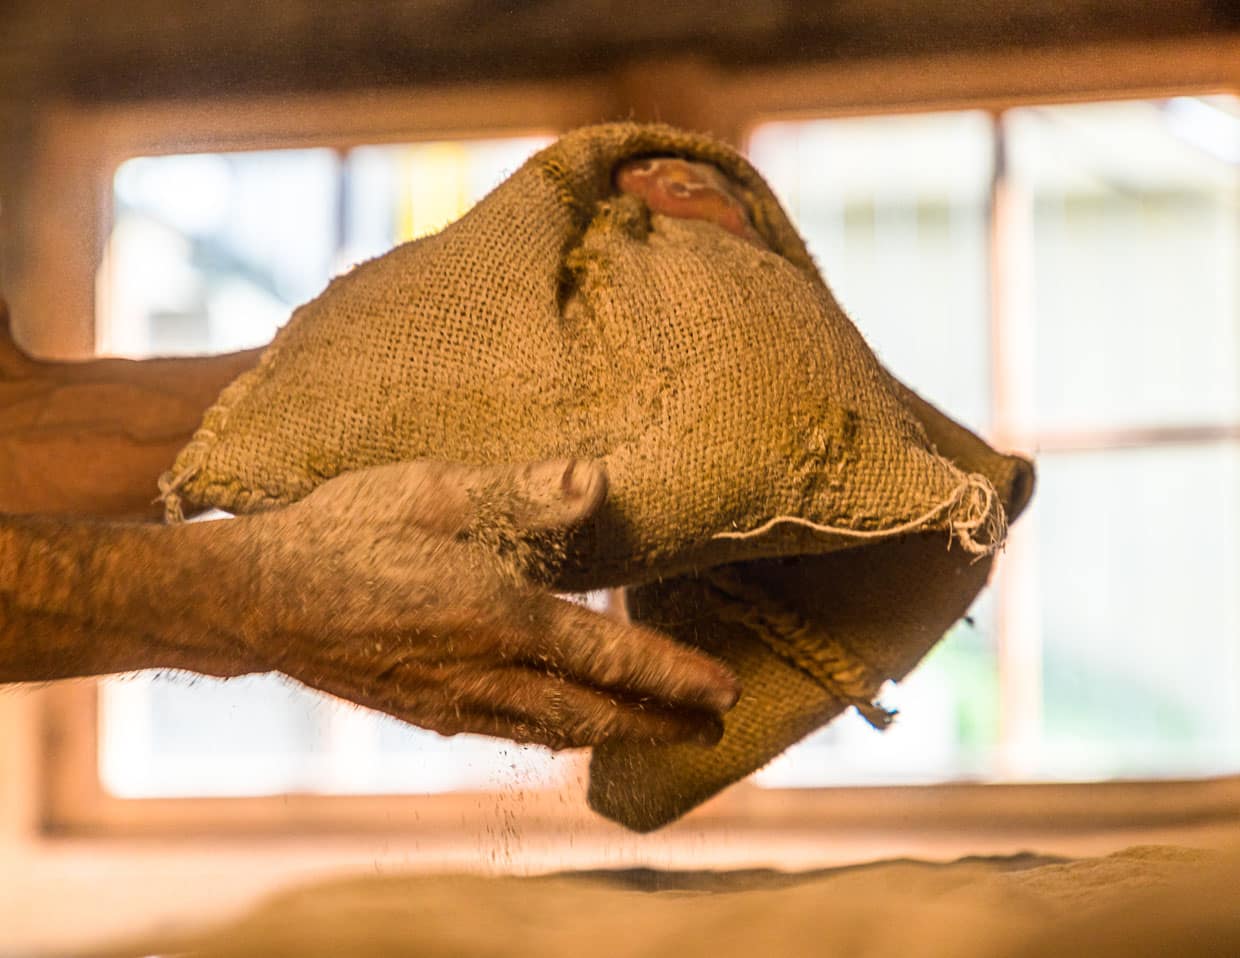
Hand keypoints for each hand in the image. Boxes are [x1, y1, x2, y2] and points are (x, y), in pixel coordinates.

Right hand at [241, 459, 740, 749]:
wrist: (254, 597)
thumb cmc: (342, 529)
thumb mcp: (430, 490)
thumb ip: (518, 491)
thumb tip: (597, 480)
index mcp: (495, 615)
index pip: (609, 656)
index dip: (672, 676)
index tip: (725, 690)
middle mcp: (483, 672)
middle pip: (593, 713)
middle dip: (658, 723)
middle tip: (710, 729)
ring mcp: (451, 702)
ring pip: (553, 731)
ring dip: (613, 734)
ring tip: (654, 732)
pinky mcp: (423, 711)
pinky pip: (510, 730)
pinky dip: (556, 732)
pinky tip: (565, 723)